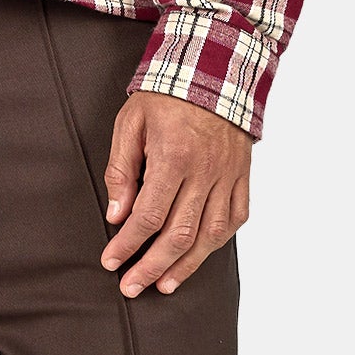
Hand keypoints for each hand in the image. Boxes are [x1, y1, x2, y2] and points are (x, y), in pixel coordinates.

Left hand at [100, 91, 251, 296]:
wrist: (213, 67)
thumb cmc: (165, 94)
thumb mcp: (130, 123)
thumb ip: (121, 170)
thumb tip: (116, 215)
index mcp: (173, 158)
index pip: (147, 217)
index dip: (127, 246)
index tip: (111, 262)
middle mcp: (205, 172)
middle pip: (179, 235)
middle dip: (152, 267)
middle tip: (132, 287)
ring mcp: (228, 175)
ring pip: (211, 234)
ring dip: (187, 265)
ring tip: (165, 284)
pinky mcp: (242, 174)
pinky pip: (237, 217)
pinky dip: (219, 241)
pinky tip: (201, 254)